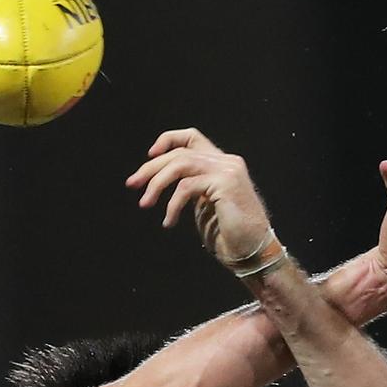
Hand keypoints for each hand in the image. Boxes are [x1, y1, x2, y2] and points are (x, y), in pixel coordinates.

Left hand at [125, 128, 272, 261]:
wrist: (253, 250)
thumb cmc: (229, 233)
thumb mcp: (204, 204)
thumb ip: (191, 187)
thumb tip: (159, 182)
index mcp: (222, 163)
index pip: (192, 136)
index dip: (168, 140)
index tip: (149, 155)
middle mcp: (226, 161)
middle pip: (179, 152)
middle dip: (151, 168)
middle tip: (132, 184)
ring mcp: (228, 171)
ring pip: (180, 164)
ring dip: (157, 184)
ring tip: (145, 204)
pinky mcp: (226, 184)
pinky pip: (186, 188)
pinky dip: (172, 205)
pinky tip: (169, 221)